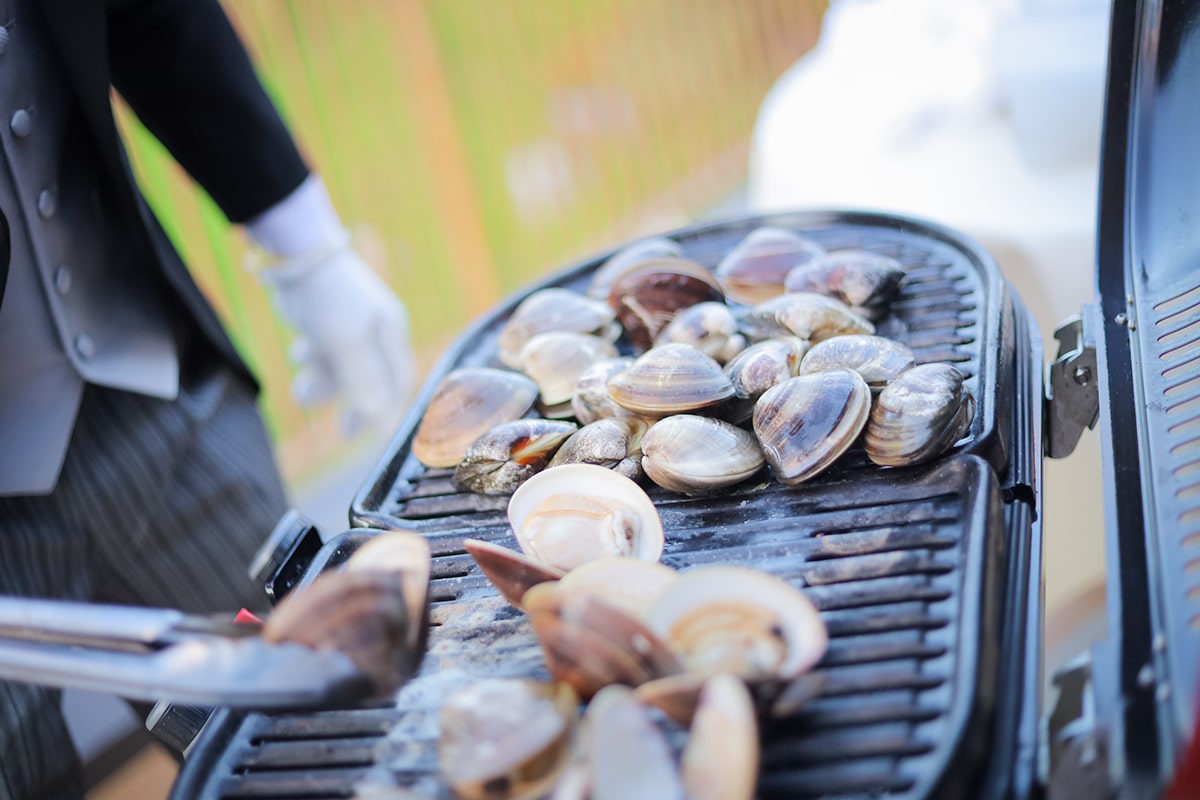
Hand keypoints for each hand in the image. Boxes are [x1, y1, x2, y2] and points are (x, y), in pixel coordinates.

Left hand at [257, 231, 415, 435]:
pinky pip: (325, 355)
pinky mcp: (328, 323)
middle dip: (347, 399)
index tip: (363, 431)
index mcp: (391, 333)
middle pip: (369, 381)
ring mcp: (351, 328)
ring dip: (322, 382)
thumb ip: (363, 382)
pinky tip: (301, 347)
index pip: (399, 383)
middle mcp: (376, 332)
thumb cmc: (328, 296)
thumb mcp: (345, 342)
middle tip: (338, 427)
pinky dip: (312, 360)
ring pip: (341, 370)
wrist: (294, 252)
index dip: (384, 410)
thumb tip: (381, 423)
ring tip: (302, 387)